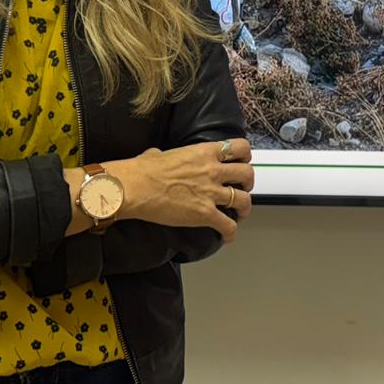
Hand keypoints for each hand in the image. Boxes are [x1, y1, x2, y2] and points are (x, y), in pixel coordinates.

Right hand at [118, 139, 254, 242]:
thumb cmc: (143, 170)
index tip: (243, 161)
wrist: (135, 187)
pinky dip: (231, 232)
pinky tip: (228, 236)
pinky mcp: (204, 213)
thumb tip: (155, 156)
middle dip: (248, 182)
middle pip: (247, 173)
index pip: (239, 147)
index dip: (245, 155)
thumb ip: (165, 155)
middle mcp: (213, 170)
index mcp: (204, 152)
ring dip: (244, 208)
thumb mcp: (158, 153)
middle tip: (243, 188)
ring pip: (243, 200)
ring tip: (240, 213)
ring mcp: (211, 192)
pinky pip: (227, 225)